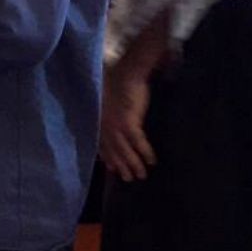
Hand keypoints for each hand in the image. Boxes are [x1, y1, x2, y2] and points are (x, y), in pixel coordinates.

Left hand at [100, 66, 156, 181]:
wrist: (127, 72)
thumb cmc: (117, 81)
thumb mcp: (108, 99)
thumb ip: (109, 114)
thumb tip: (115, 127)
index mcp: (99, 118)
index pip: (101, 143)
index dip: (107, 157)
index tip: (111, 169)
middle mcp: (105, 124)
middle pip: (112, 150)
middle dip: (120, 166)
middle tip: (129, 179)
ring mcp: (115, 125)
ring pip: (124, 151)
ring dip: (134, 164)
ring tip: (142, 175)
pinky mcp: (129, 123)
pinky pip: (139, 144)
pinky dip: (146, 153)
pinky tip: (152, 161)